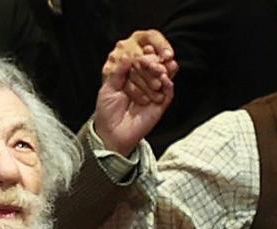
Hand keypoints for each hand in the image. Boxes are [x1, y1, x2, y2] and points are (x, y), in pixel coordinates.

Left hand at [93, 29, 176, 156]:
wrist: (111, 133)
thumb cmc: (108, 112)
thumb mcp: (108, 87)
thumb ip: (119, 71)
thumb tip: (129, 55)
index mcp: (132, 77)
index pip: (141, 62)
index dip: (145, 55)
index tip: (146, 48)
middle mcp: (144, 83)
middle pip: (154, 68)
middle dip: (153, 62)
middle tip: (149, 61)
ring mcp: (153, 94)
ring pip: (162, 78)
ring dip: (161, 71)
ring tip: (158, 69)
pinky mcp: (160, 106)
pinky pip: (168, 94)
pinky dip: (168, 86)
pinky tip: (165, 80)